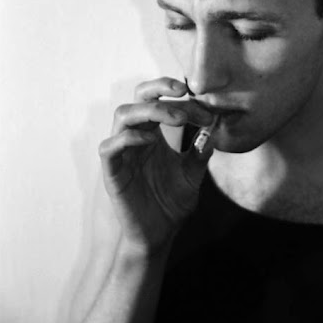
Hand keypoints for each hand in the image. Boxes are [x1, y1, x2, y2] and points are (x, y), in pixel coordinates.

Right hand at [98, 77, 213, 254]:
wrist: (159, 234)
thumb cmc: (172, 203)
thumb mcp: (193, 175)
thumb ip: (200, 153)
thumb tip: (213, 130)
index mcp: (154, 133)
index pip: (161, 101)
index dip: (183, 99)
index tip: (207, 110)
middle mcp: (136, 136)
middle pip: (138, 97)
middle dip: (159, 87)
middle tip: (184, 92)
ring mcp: (123, 152)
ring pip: (123, 114)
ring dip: (150, 109)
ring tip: (177, 118)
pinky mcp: (112, 171)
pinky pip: (109, 146)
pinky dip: (128, 137)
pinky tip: (150, 140)